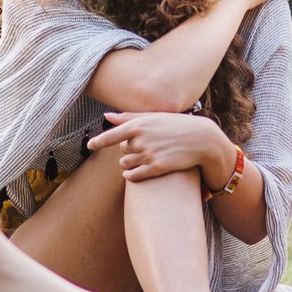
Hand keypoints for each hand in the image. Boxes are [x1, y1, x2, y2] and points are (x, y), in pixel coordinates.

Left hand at [89, 111, 227, 181]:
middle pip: (122, 150)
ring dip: (130, 163)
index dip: (98, 142)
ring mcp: (148, 155)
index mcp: (139, 125)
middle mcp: (141, 140)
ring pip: (125, 164)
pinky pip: (134, 176)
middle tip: (145, 146)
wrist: (201, 139)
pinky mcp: (156, 168)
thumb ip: (128, 117)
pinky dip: (131, 175)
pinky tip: (134, 173)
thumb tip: (107, 116)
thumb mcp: (153, 117)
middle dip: (129, 150)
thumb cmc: (176, 125)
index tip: (89, 145)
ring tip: (145, 158)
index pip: (111, 135)